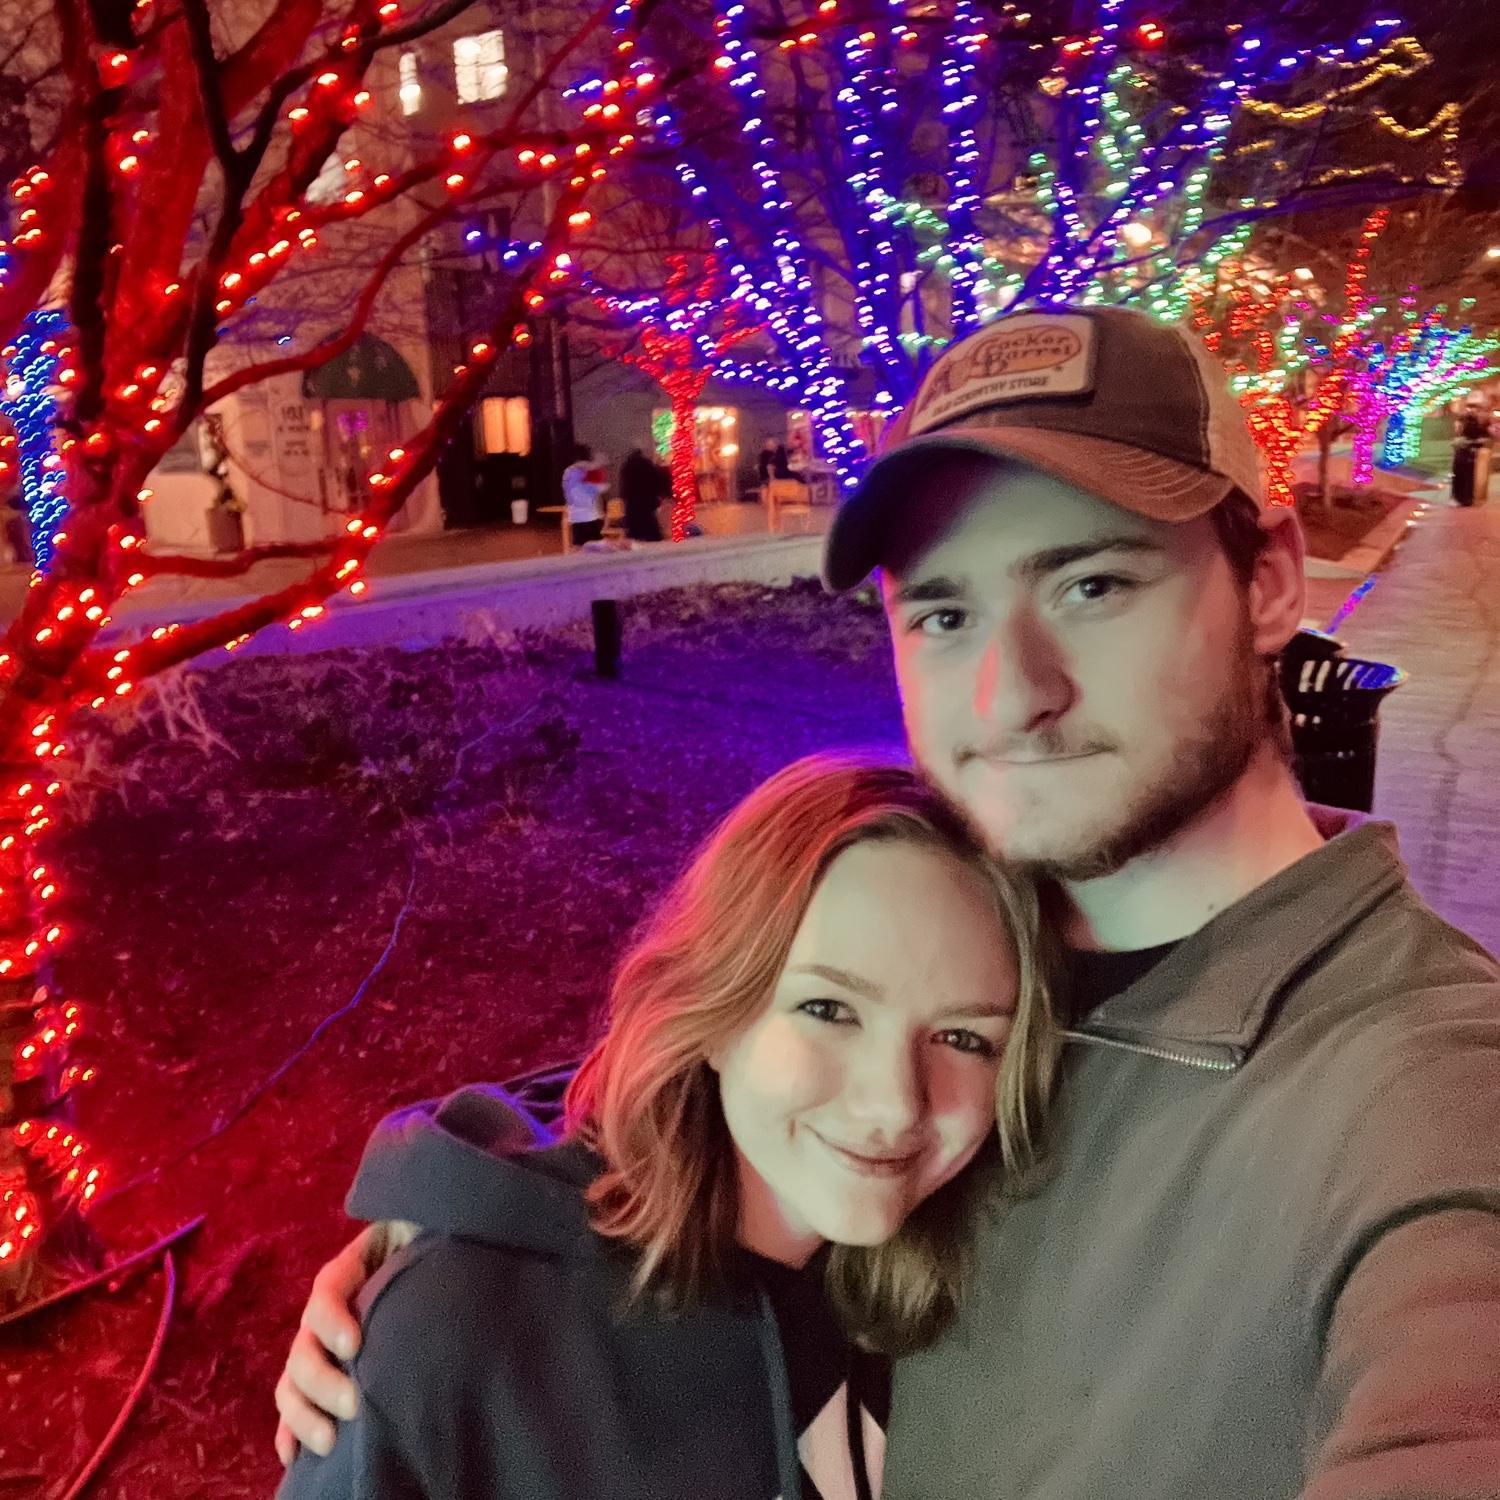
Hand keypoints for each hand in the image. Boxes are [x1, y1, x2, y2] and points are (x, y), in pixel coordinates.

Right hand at [273, 1219, 419, 1465]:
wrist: (438, 1260)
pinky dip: (291, 1431)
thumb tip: (434, 1235)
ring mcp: (321, 1346)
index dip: (332, 1319)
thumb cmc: (434, 1244)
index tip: (354, 1345)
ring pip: (293, 1381)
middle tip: (354, 1405)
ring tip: (329, 1440)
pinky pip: (296, 1404)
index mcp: (350, 1269)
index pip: (327, 1290)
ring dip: (304, 1413)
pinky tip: (293, 1456)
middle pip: (305, 1346)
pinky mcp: (325, 1378)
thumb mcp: (424, 1232)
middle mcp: (328, 1312)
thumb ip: (418, 1235)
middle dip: (323, 1381)